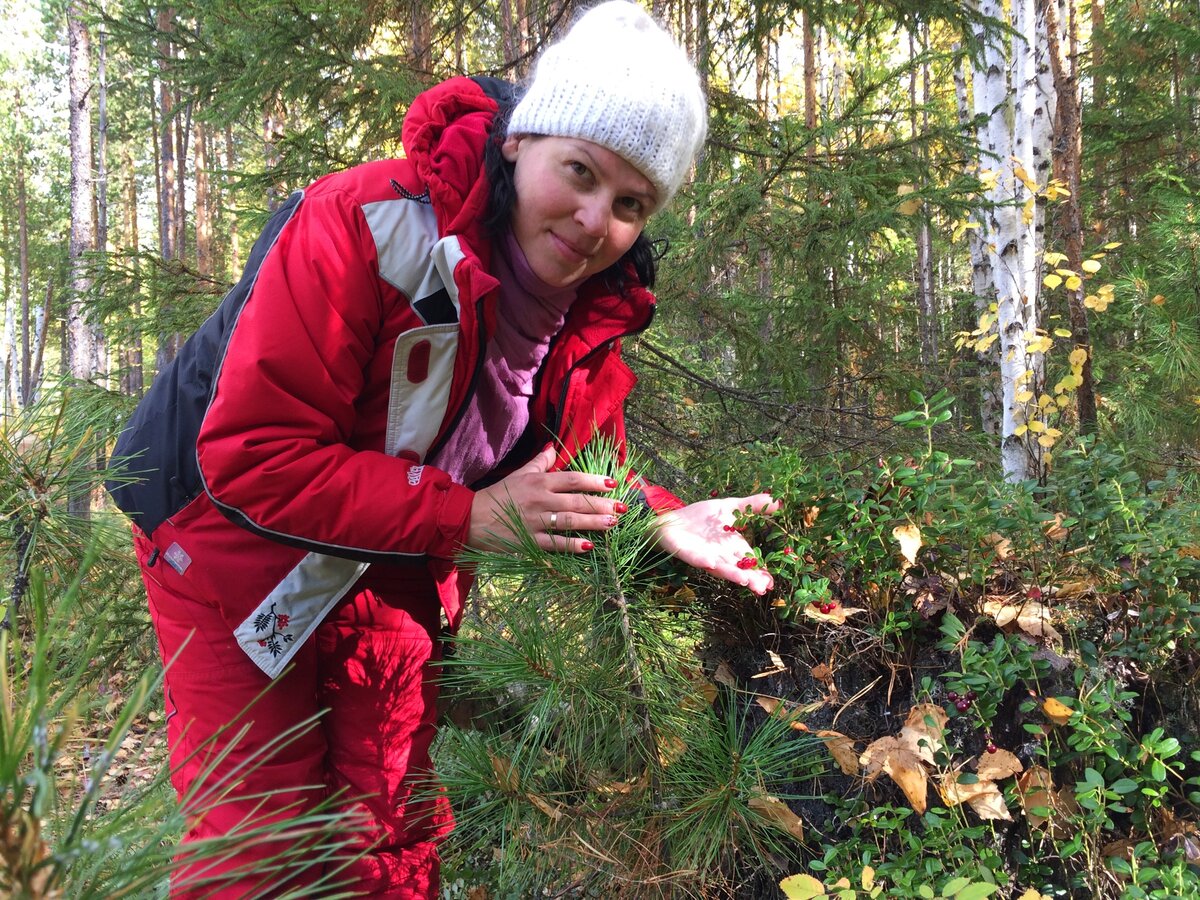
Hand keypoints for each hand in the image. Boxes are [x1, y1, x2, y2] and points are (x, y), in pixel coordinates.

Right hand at [468, 445, 624, 552]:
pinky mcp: (529, 542)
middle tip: (622, 508)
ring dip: (593, 523)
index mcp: (538, 482)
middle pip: (576, 501)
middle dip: (602, 504)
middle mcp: (539, 500)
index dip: (593, 480)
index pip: (571, 479)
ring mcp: (535, 522)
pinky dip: (571, 545)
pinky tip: (589, 546)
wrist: (471, 518)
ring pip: (570, 522)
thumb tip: (553, 449)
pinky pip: (555, 544)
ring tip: (612, 523)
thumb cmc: (498, 495)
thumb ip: (539, 463)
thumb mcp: (518, 475)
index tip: (613, 483)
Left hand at [655, 493, 779, 593]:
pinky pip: (696, 558)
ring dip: (731, 574)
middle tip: (761, 588)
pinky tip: (710, 563)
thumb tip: (778, 501)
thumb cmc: (702, 518)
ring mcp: (704, 556)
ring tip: (743, 580)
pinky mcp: (687, 553)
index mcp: (732, 546)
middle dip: (749, 579)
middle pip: (738, 569)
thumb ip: (752, 506)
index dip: (760, 572)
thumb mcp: (730, 507)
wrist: (672, 519)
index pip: (750, 561)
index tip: (771, 582)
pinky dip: (703, 561)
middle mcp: (721, 555)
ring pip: (720, 567)